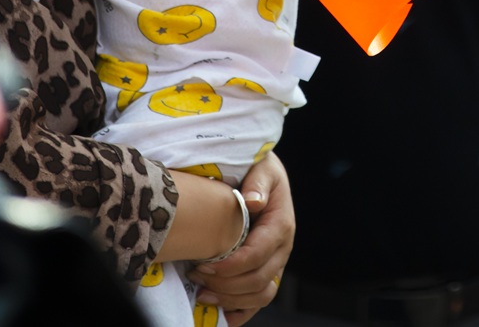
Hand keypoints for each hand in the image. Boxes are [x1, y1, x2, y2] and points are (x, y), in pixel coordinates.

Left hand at [191, 152, 293, 324]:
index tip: (202, 265)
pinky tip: (221, 312)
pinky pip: (260, 300)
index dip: (229, 267)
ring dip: (231, 299)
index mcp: (281, 225)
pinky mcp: (268, 270)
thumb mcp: (262, 167)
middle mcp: (282, 248)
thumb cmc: (259, 168)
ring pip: (261, 295)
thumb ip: (258, 183)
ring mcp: (276, 262)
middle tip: (195, 276)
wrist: (264, 175)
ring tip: (203, 293)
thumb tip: (254, 201)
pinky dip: (241, 311)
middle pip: (258, 280)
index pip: (257, 255)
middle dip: (225, 284)